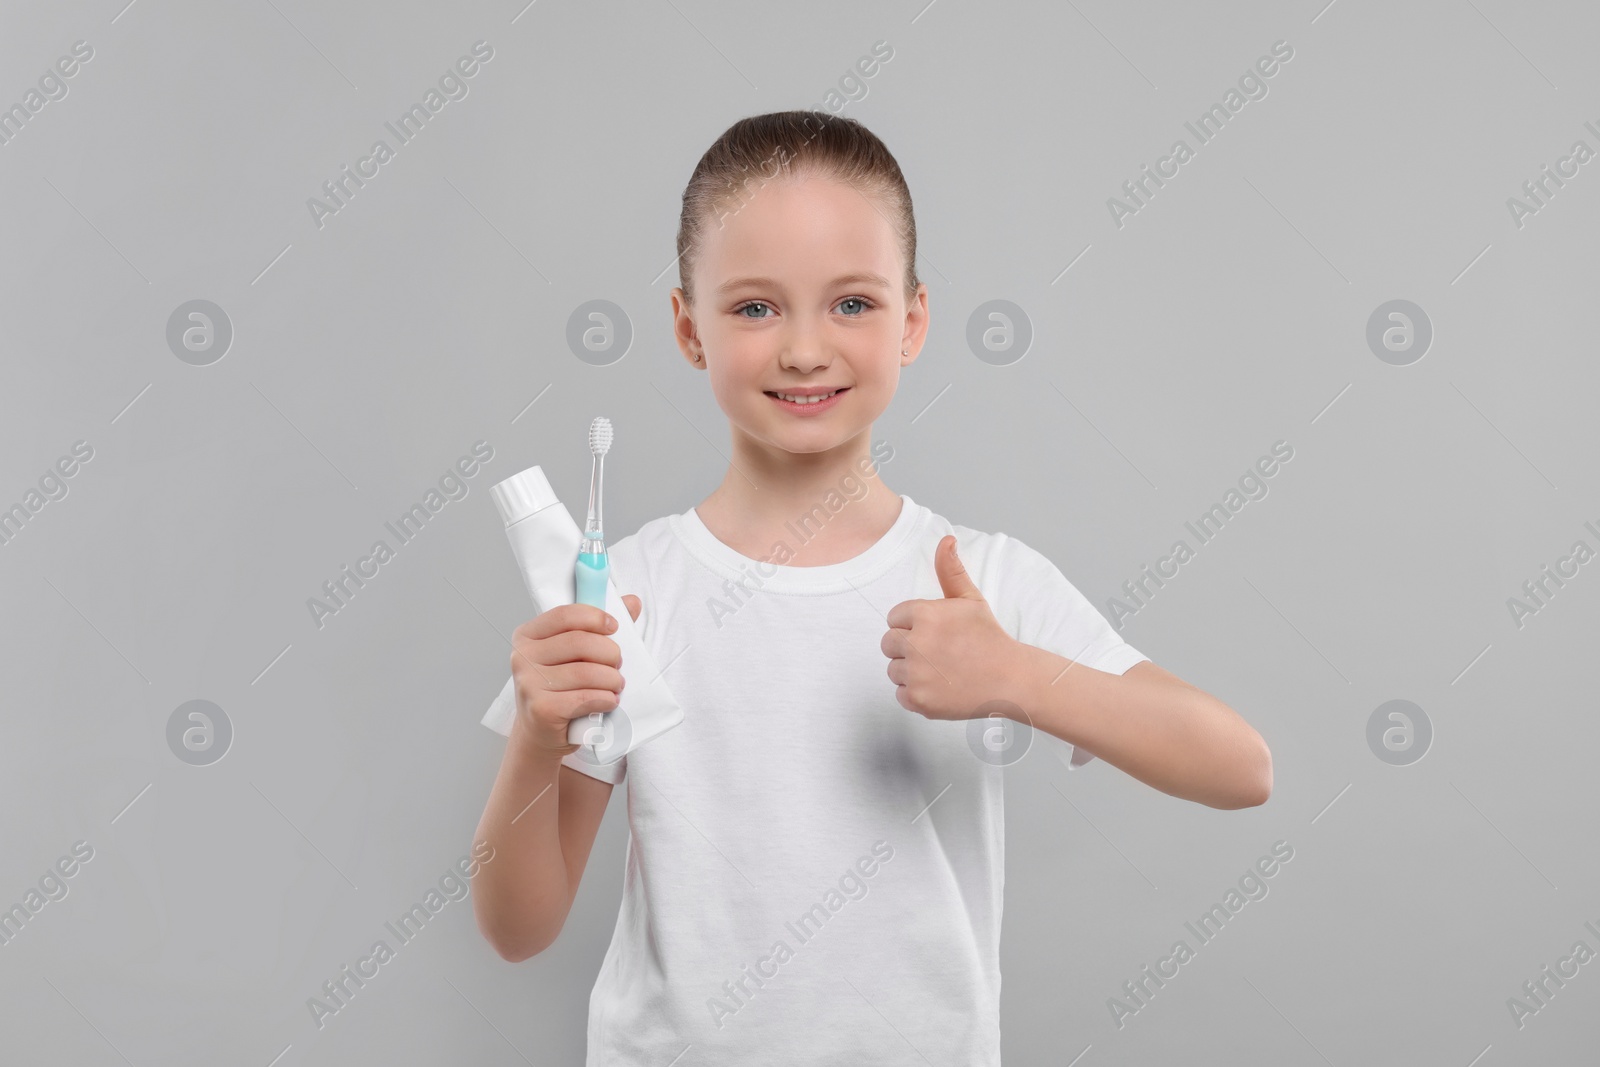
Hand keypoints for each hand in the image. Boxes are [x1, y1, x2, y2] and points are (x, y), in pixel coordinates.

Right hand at [510, 594, 641, 757]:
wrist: (542, 732)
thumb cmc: (562, 688)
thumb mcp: (576, 654)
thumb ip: (601, 626)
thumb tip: (632, 601)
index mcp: (528, 635)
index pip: (565, 615)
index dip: (595, 617)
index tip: (614, 627)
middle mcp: (522, 657)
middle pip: (580, 642)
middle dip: (610, 653)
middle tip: (617, 664)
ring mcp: (528, 684)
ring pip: (586, 672)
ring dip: (612, 679)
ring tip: (616, 685)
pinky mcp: (541, 709)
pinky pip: (585, 697)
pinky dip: (605, 699)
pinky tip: (609, 701)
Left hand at [881, 535, 1037, 720]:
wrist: (1010, 680)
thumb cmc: (989, 638)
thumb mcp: (971, 599)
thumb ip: (951, 571)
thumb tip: (946, 540)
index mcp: (924, 614)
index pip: (894, 618)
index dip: (913, 625)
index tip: (935, 634)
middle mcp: (916, 643)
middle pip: (888, 643)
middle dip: (908, 647)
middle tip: (938, 653)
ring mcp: (916, 674)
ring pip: (893, 670)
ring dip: (911, 671)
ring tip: (941, 670)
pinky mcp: (918, 700)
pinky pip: (900, 694)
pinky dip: (916, 694)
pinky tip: (940, 687)